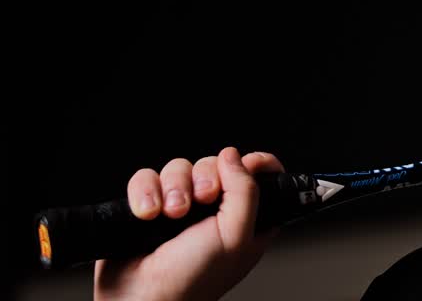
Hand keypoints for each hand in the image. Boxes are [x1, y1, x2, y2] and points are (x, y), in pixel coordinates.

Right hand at [94, 148, 283, 300]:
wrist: (141, 299)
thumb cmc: (193, 280)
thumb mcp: (235, 237)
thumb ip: (245, 192)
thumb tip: (235, 156)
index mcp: (244, 219)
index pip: (258, 175)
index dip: (254, 164)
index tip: (247, 163)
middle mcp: (213, 211)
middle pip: (213, 165)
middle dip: (205, 179)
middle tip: (201, 201)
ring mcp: (179, 208)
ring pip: (178, 168)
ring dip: (173, 187)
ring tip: (171, 214)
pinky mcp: (148, 207)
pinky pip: (146, 178)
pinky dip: (145, 192)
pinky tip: (148, 214)